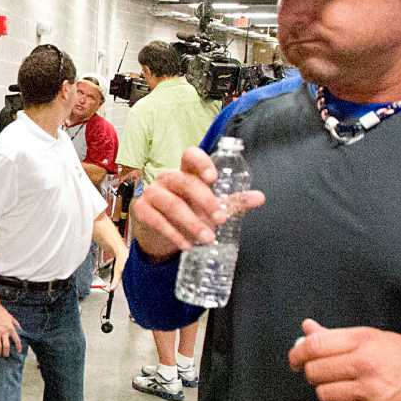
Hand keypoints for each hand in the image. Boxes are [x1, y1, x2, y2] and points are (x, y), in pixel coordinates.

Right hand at [0, 303, 22, 355]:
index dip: (18, 347)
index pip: (16, 340)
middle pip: (6, 346)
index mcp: (11, 328)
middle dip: (6, 353)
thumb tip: (20, 330)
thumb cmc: (1, 312)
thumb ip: (16, 324)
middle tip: (5, 356)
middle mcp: (4, 332)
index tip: (18, 351)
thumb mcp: (11, 317)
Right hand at [130, 146, 265, 258]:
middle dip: (205, 201)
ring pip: (172, 204)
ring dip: (192, 222)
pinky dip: (174, 234)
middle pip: (184, 182)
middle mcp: (168, 179)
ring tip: (207, 238)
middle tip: (221, 218)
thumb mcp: (210, 206)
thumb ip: (232, 201)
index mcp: (186, 172)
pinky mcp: (141, 210)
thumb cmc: (188, 212)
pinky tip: (187, 244)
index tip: (213, 178)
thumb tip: (259, 197)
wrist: (158, 232)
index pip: (190, 156)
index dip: (201, 163)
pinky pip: (157, 220)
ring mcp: (152, 193)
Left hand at [286, 318, 400, 400]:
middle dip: (314, 373)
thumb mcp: (377, 338)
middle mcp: (366, 364)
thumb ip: (338, 336)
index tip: (295, 359)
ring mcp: (370, 390)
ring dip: (328, 392)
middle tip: (325, 373)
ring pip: (324, 394)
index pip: (315, 346)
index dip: (297, 353)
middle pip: (315, 372)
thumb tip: (307, 329)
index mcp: (365, 341)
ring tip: (344, 386)